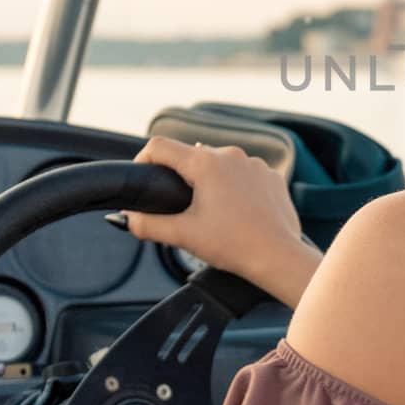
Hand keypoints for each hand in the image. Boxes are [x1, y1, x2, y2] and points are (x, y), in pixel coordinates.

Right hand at [125, 137, 322, 308]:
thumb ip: (147, 224)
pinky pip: (245, 174)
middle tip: (177, 206)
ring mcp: (255, 164)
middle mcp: (231, 155)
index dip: (144, 160)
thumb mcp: (182, 235)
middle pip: (192, 156)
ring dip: (210, 182)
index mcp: (205, 163)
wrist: (278, 257)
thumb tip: (126, 218)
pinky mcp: (272, 176)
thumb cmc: (233, 245)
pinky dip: (235, 188)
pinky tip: (236, 212)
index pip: (160, 146)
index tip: (143, 178)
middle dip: (180, 177)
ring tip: (210, 213)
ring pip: (220, 165)